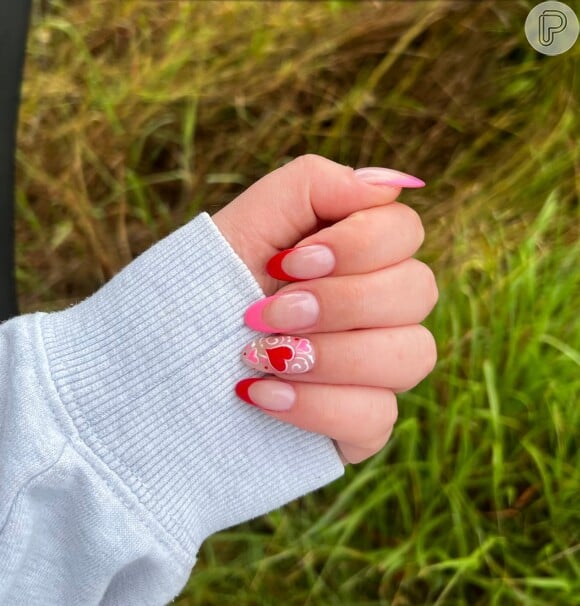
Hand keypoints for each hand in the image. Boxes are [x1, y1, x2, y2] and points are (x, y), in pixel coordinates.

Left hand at [212, 155, 436, 463]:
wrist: (162, 363)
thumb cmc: (205, 288)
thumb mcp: (247, 223)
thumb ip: (315, 185)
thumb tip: (394, 186)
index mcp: (357, 255)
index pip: (406, 231)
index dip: (358, 244)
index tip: (286, 262)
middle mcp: (378, 309)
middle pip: (418, 290)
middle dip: (340, 301)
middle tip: (269, 311)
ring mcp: (375, 370)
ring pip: (413, 355)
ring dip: (330, 355)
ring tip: (260, 355)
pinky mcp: (360, 424)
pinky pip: (380, 417)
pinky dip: (317, 407)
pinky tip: (262, 396)